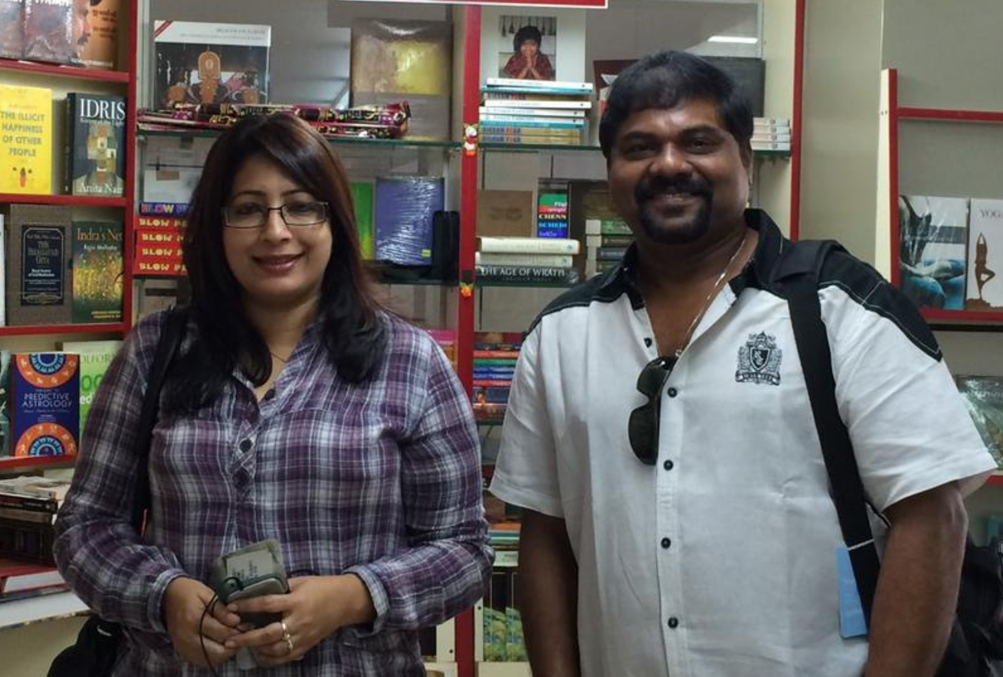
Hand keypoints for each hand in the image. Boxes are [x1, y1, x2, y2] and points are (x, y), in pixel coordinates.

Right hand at [163, 577, 241, 667]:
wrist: (165, 597)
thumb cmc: (188, 592)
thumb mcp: (207, 593)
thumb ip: (221, 609)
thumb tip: (236, 621)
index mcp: (193, 619)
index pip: (221, 633)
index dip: (237, 630)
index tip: (246, 624)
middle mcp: (187, 637)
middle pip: (217, 651)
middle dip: (233, 644)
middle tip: (240, 633)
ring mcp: (183, 647)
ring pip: (211, 659)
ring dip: (225, 651)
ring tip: (230, 637)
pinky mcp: (182, 651)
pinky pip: (202, 660)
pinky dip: (214, 655)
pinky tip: (219, 643)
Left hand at [224, 574, 375, 666]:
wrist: (346, 602)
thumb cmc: (322, 587)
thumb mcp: (301, 582)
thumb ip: (281, 588)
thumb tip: (257, 590)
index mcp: (296, 601)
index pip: (268, 604)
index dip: (248, 605)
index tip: (231, 606)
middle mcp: (298, 621)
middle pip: (268, 634)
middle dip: (246, 638)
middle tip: (229, 640)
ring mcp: (303, 636)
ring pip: (275, 649)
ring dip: (256, 649)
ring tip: (242, 646)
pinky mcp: (306, 646)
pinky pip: (285, 657)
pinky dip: (269, 659)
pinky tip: (259, 654)